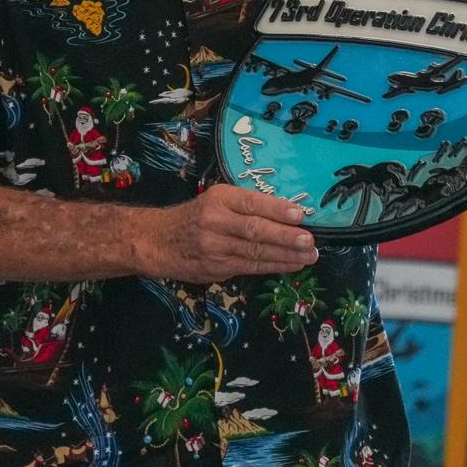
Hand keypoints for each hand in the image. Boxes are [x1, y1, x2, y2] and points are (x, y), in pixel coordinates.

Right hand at [136, 184, 318, 283]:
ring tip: (308, 256)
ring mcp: (214, 247)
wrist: (157, 241)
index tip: (299, 215)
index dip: (276, 209)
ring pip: (255, 252)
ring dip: (285, 256)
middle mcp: (215, 221)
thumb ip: (245, 206)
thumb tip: (288, 215)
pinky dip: (273, 266)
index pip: (251, 202)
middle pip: (255, 230)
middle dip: (286, 237)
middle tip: (309, 241)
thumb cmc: (195, 218)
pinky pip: (249, 267)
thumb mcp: (215, 201)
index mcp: (219, 198)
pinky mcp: (215, 267)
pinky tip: (291, 265)